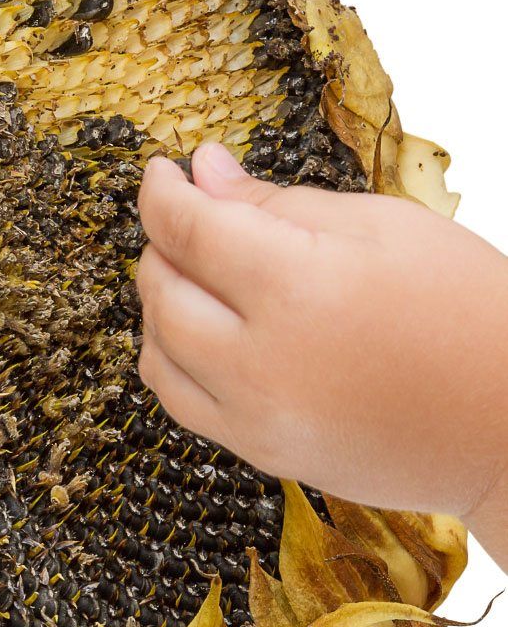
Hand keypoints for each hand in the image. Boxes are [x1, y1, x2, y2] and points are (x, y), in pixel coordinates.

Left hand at [135, 143, 507, 562]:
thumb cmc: (468, 308)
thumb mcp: (383, 226)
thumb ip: (279, 202)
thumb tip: (204, 171)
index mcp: (296, 286)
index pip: (187, 229)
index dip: (161, 192)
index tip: (162, 171)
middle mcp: (262, 360)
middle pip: (162, 291)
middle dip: (160, 245)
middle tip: (185, 219)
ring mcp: (259, 417)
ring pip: (158, 356)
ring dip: (159, 307)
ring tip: (192, 276)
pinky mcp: (266, 455)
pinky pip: (184, 405)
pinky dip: (174, 362)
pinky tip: (203, 334)